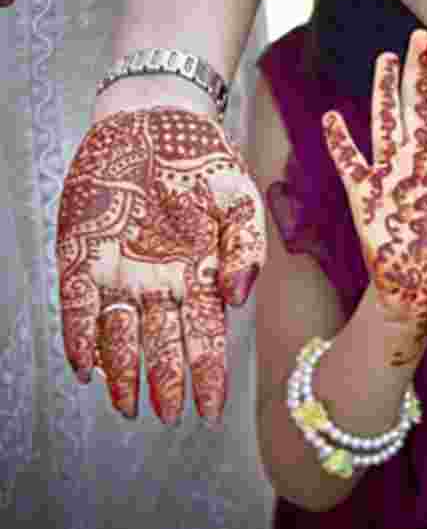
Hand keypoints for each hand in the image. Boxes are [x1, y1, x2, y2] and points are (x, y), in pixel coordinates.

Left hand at [57, 108, 265, 423]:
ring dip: (123, 370)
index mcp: (201, 272)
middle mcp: (161, 280)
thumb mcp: (241, 198)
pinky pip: (78, 302)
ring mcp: (120, 269)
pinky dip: (80, 334)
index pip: (207, 336)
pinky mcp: (82, 251)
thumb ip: (247, 248)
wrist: (156, 115)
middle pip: (162, 343)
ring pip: (119, 332)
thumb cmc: (203, 157)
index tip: (210, 409)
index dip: (208, 374)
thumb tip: (238, 298)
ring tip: (126, 406)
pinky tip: (85, 365)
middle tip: (170, 414)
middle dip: (166, 381)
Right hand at [322, 29, 426, 365]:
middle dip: (420, 71)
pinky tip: (331, 118)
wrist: (424, 297)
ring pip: (385, 122)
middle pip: (418, 106)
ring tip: (385, 58)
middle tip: (421, 35)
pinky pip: (349, 163)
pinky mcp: (364, 197)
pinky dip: (339, 142)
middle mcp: (421, 162)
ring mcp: (391, 176)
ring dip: (383, 91)